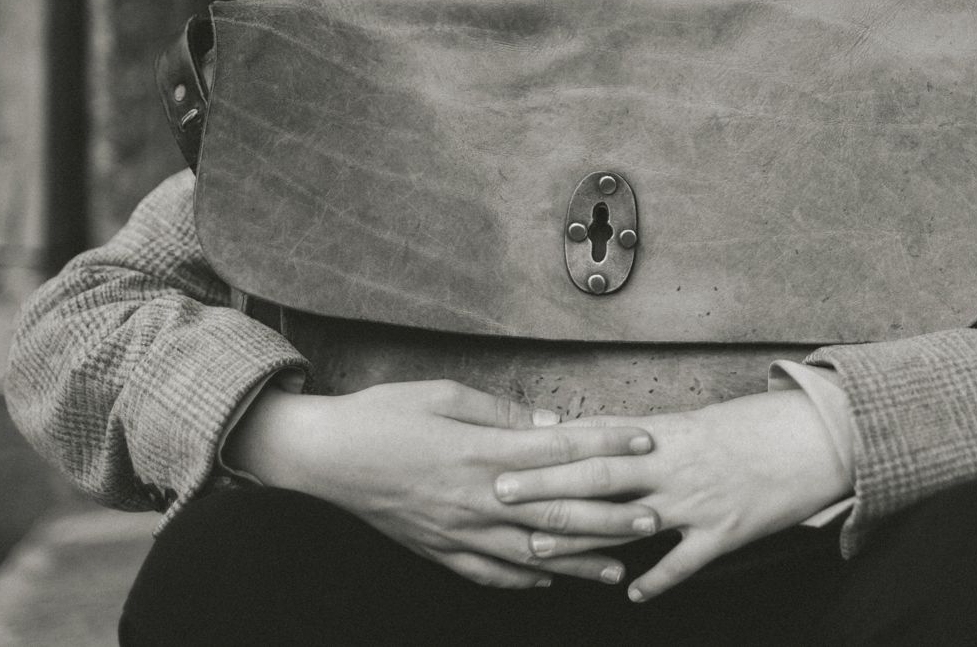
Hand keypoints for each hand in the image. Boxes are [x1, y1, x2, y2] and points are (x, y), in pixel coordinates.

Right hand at [227, 379, 661, 588]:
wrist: (323, 455)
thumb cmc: (382, 415)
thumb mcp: (445, 395)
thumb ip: (502, 413)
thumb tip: (552, 424)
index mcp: (481, 452)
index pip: (561, 450)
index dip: (608, 445)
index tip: (646, 443)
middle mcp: (476, 499)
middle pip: (557, 510)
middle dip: (610, 516)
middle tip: (653, 518)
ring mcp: (457, 531)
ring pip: (530, 553)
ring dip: (578, 562)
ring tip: (618, 570)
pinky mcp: (437, 550)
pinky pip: (488, 573)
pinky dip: (523, 580)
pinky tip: (548, 581)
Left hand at [493, 390, 850, 601]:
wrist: (817, 437)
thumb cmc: (754, 426)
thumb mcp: (695, 420)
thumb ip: (642, 432)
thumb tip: (593, 431)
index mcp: (666, 432)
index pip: (596, 439)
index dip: (548, 450)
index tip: (505, 451)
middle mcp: (674, 464)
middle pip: (598, 476)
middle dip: (546, 487)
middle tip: (499, 493)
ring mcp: (699, 500)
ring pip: (630, 520)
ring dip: (583, 536)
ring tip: (539, 550)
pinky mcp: (725, 532)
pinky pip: (684, 562)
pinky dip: (657, 580)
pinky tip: (631, 596)